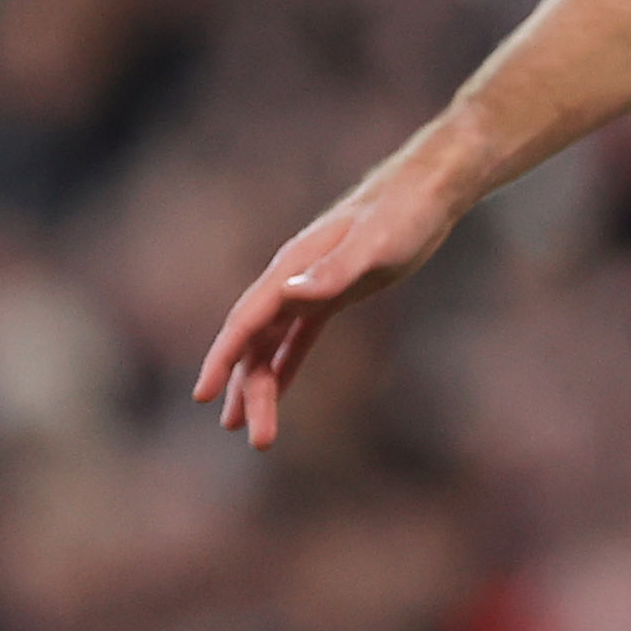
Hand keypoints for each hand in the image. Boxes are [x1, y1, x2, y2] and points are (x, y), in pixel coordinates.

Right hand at [190, 165, 467, 447]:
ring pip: (271, 344)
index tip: (203, 396)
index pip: (245, 322)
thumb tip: (288, 293)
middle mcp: (291, 280)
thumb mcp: (374, 247)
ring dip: (261, 385)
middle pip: (256, 344)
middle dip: (251, 391)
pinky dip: (284, 364)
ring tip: (251, 431)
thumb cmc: (403, 216)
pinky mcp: (332, 292)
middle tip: (256, 440)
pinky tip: (278, 389)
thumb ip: (332, 272)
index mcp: (291, 270)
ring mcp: (309, 286)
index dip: (223, 359)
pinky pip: (297, 336)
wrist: (426, 190)